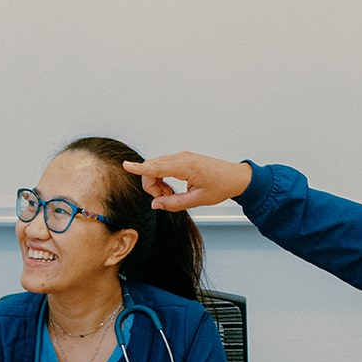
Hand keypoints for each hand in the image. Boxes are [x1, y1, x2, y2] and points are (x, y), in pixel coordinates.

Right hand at [122, 153, 251, 211]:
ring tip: (171, 194)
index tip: (126, 166)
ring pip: (156, 167)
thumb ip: (174, 203)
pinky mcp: (182, 159)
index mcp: (185, 166)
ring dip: (157, 182)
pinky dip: (162, 177)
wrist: (235, 177)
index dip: (139, 168)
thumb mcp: (197, 200)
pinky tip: (171, 188)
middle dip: (152, 185)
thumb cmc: (221, 186)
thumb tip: (156, 204)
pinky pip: (163, 166)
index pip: (156, 166)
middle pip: (152, 168)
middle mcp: (181, 157)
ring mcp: (181, 156)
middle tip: (165, 198)